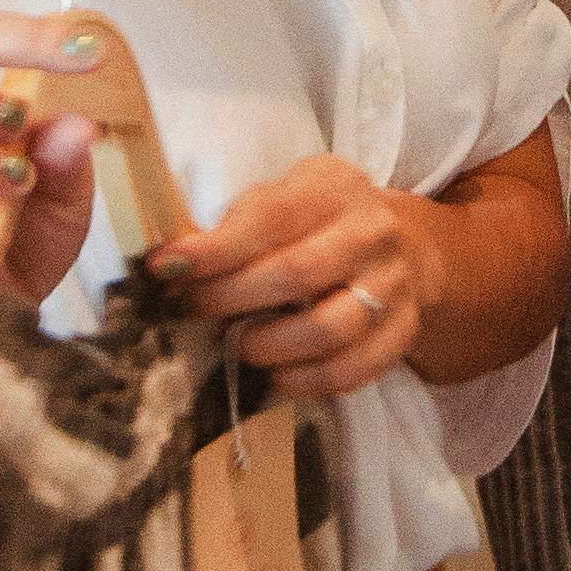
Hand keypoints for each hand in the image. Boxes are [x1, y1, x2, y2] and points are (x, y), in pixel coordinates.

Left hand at [147, 151, 437, 405]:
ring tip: (238, 345)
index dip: (216, 248)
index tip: (167, 267)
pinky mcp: (402, 332)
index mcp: (336, 187)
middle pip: (298, 273)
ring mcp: (393, 285)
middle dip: (232, 298)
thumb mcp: (285, 196)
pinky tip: (275, 377)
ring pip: (329, 329)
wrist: (403, 246)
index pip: (272, 217)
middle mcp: (372, 233)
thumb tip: (175, 260)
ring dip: (268, 345)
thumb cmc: (320, 222)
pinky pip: (352, 371)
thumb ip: (237, 221)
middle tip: (194, 309)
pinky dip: (304, 382)